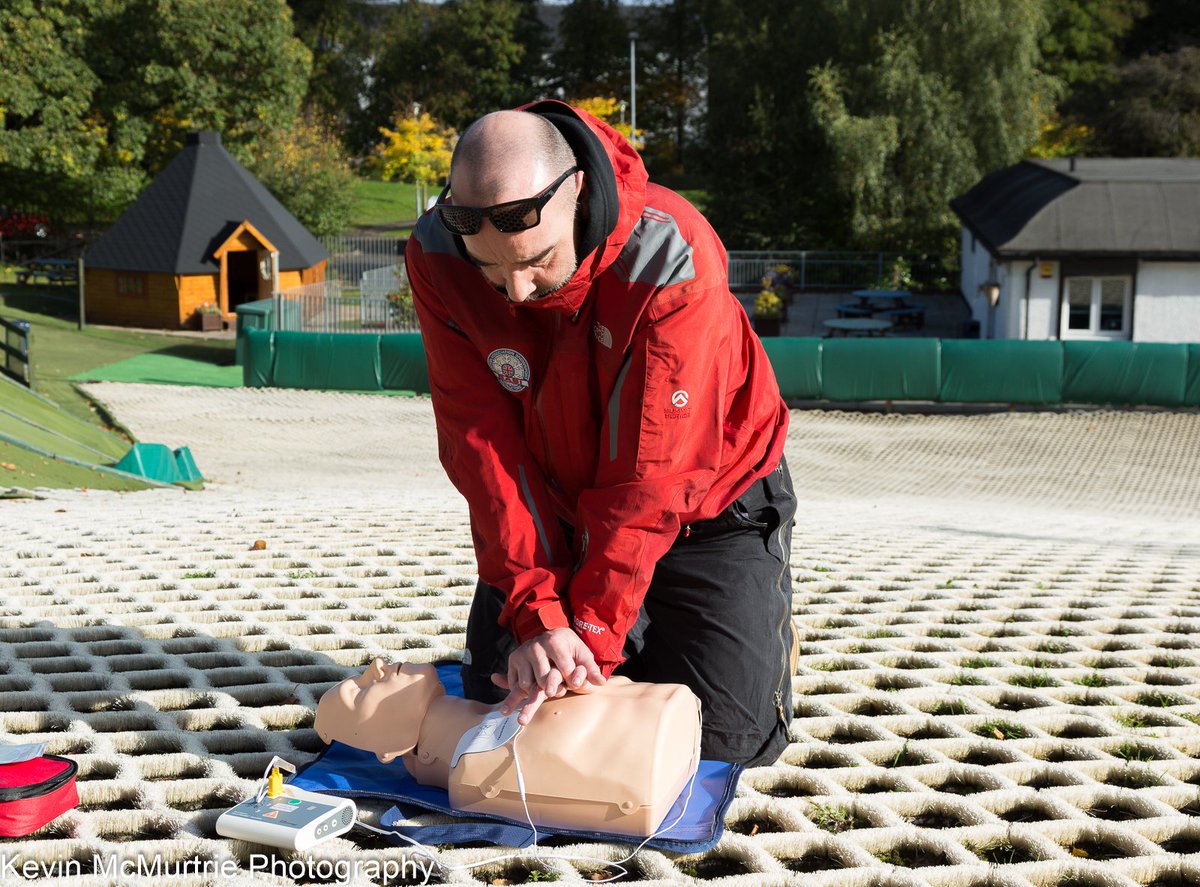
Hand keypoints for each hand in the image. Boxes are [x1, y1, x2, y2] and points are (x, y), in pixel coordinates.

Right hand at [490, 628, 605, 724]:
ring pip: (528, 684)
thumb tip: (600, 682)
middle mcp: (535, 645)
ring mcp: (522, 653)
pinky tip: (518, 699)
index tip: (574, 684)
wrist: (549, 635)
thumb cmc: (569, 648)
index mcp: (554, 641)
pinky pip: (516, 685)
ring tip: (546, 687)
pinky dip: (522, 692)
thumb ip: (591, 669)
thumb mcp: (582, 654)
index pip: (564, 668)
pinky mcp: (513, 660)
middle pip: (543, 679)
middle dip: (553, 688)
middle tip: (556, 690)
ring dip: (537, 691)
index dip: (571, 680)